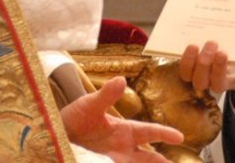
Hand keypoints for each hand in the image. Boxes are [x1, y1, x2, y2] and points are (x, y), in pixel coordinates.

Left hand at [60, 77, 183, 161]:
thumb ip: (106, 95)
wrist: (55, 136)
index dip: (165, 133)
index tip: (180, 137)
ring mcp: (114, 160)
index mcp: (124, 130)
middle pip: (149, 157)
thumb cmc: (75, 118)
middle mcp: (123, 148)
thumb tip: (121, 79)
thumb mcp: (90, 105)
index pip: (149, 131)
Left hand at [179, 41, 234, 131]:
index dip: (218, 70)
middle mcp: (209, 81)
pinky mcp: (192, 65)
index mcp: (225, 84)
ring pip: (187, 74)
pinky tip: (187, 39)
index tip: (224, 53)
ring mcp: (198, 74)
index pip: (218, 83)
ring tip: (195, 45)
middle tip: (212, 44)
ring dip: (189, 60)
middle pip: (200, 81)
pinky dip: (183, 54)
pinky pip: (183, 63)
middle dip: (204, 63)